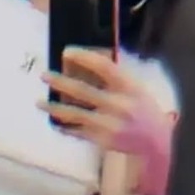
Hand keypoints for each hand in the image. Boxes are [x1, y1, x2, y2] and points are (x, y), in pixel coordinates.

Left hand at [38, 47, 172, 158]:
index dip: (84, 57)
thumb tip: (84, 63)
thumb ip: (115, 79)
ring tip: (39, 103)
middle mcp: (119, 105)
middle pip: (83, 91)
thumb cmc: (143, 110)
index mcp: (129, 87)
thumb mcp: (136, 89)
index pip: (104, 67)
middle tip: (44, 75)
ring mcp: (109, 124)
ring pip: (75, 114)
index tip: (66, 51)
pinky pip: (77, 131)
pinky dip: (64, 126)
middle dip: (60, 82)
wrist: (155, 143)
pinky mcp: (102, 140)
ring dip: (55, 108)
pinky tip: (54, 121)